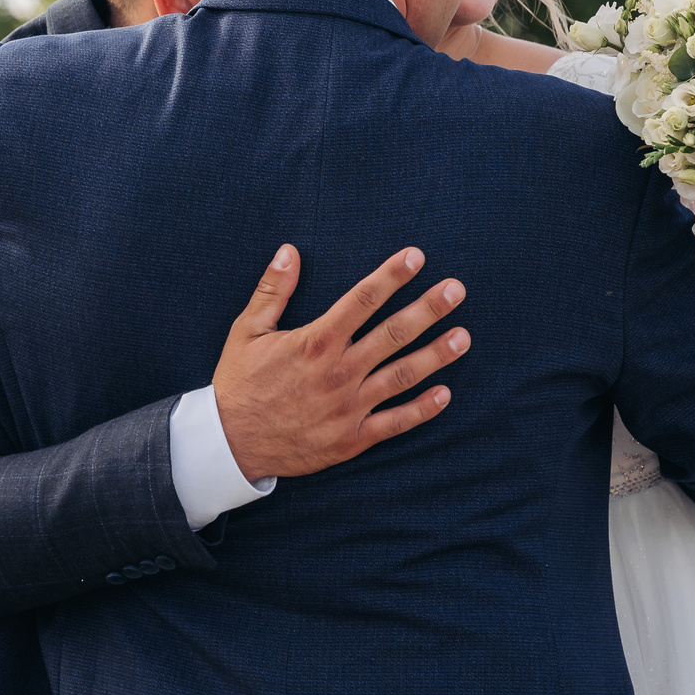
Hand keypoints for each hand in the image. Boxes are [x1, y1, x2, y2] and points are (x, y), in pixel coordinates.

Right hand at [212, 245, 469, 481]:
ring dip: (435, 355)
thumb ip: (273, 290)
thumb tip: (289, 250)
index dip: (391, 276)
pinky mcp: (352, 438)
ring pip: (401, 376)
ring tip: (463, 336)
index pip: (362, 300)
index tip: (417, 257)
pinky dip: (422, 410)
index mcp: (316, 342)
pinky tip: (445, 393)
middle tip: (457, 289)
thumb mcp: (247, 330)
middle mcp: (338, 372)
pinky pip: (395, 423)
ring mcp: (348, 407)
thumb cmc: (240, 382)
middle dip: (427, 309)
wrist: (231, 443)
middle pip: (393, 334)